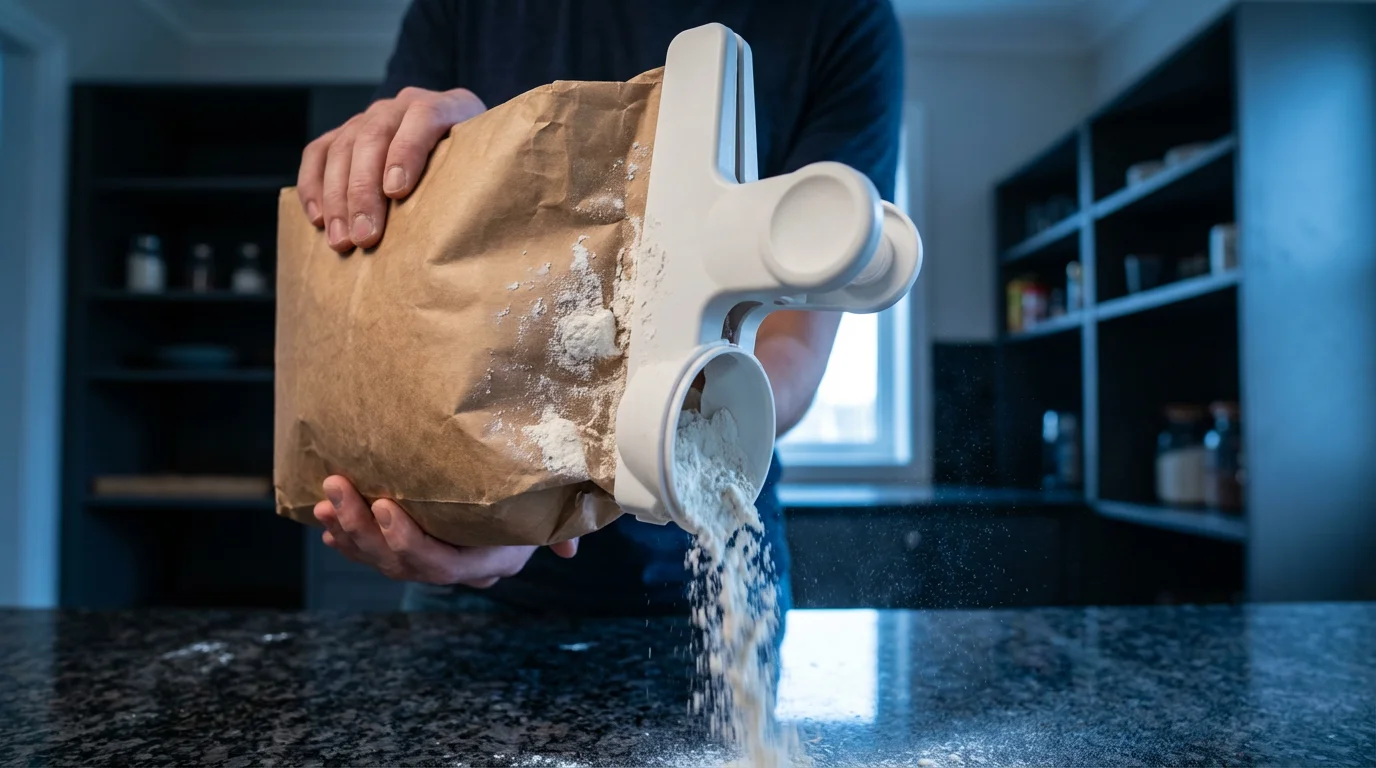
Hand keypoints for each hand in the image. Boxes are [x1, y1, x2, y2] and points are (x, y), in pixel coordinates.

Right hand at [296, 86, 486, 252]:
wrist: (461, 146)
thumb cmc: (477, 168)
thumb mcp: (488, 168)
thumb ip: (484, 179)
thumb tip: (473, 227)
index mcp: (448, 106)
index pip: (424, 117)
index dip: (407, 151)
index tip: (396, 191)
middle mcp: (404, 105)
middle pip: (374, 136)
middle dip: (364, 190)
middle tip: (365, 236)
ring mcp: (372, 117)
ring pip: (343, 146)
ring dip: (336, 197)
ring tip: (341, 240)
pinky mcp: (346, 133)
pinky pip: (319, 152)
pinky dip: (314, 185)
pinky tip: (318, 219)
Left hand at [312, 475, 576, 587]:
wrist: (521, 510)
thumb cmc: (535, 502)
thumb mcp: (549, 511)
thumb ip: (561, 529)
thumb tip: (570, 551)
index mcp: (487, 563)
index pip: (441, 564)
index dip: (408, 540)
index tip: (385, 506)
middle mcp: (454, 571)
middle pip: (401, 563)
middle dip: (363, 529)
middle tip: (337, 489)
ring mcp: (428, 565)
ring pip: (380, 560)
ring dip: (347, 532)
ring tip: (323, 501)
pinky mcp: (407, 553)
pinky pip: (371, 555)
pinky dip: (347, 539)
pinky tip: (325, 521)